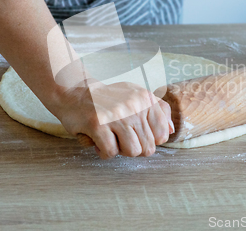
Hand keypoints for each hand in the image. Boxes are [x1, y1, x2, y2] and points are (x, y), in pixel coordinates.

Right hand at [49, 81, 173, 158]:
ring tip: (111, 139)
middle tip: (120, 138)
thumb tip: (171, 131)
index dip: (150, 141)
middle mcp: (133, 105)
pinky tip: (98, 141)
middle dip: (134, 148)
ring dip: (120, 151)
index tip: (137, 135)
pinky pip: (111, 152)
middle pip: (148, 147)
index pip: (162, 134)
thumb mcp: (136, 96)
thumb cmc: (107, 99)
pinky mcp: (97, 124)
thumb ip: (158, 111)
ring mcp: (116, 115)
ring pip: (132, 151)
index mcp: (145, 98)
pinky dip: (103, 152)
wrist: (73, 92)